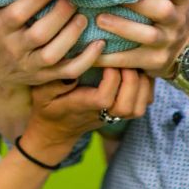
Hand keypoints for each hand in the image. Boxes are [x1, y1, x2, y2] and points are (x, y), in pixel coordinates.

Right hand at [0, 0, 106, 86]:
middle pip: (39, 34)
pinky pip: (68, 72)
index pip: (18, 13)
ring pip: (54, 53)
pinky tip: (98, 45)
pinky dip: (85, 61)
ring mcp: (31, 65)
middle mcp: (15, 49)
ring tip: (83, 17)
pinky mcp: (46, 77)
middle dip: (59, 15)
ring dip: (71, 36)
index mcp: (0, 29)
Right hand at [24, 68, 153, 154]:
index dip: (111, 80)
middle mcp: (101, 114)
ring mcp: (114, 116)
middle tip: (124, 56)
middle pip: (127, 106)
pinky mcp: (122, 113)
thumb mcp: (41, 92)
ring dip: (141, 82)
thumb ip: (54, 81)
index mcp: (82, 107)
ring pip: (138, 107)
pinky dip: (147, 86)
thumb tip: (73, 65)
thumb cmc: (47, 106)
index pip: (104, 99)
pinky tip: (138, 68)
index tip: (106, 60)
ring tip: (133, 61)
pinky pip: (143, 103)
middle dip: (131, 79)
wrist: (55, 131)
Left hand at [94, 0, 188, 78]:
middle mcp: (178, 20)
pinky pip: (133, 59)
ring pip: (148, 35)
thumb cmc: (167, 15)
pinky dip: (112, 57)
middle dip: (138, 3)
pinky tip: (94, 53)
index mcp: (181, 1)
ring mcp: (168, 42)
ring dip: (122, 27)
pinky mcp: (157, 62)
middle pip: (162, 10)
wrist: (186, 53)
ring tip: (100, 20)